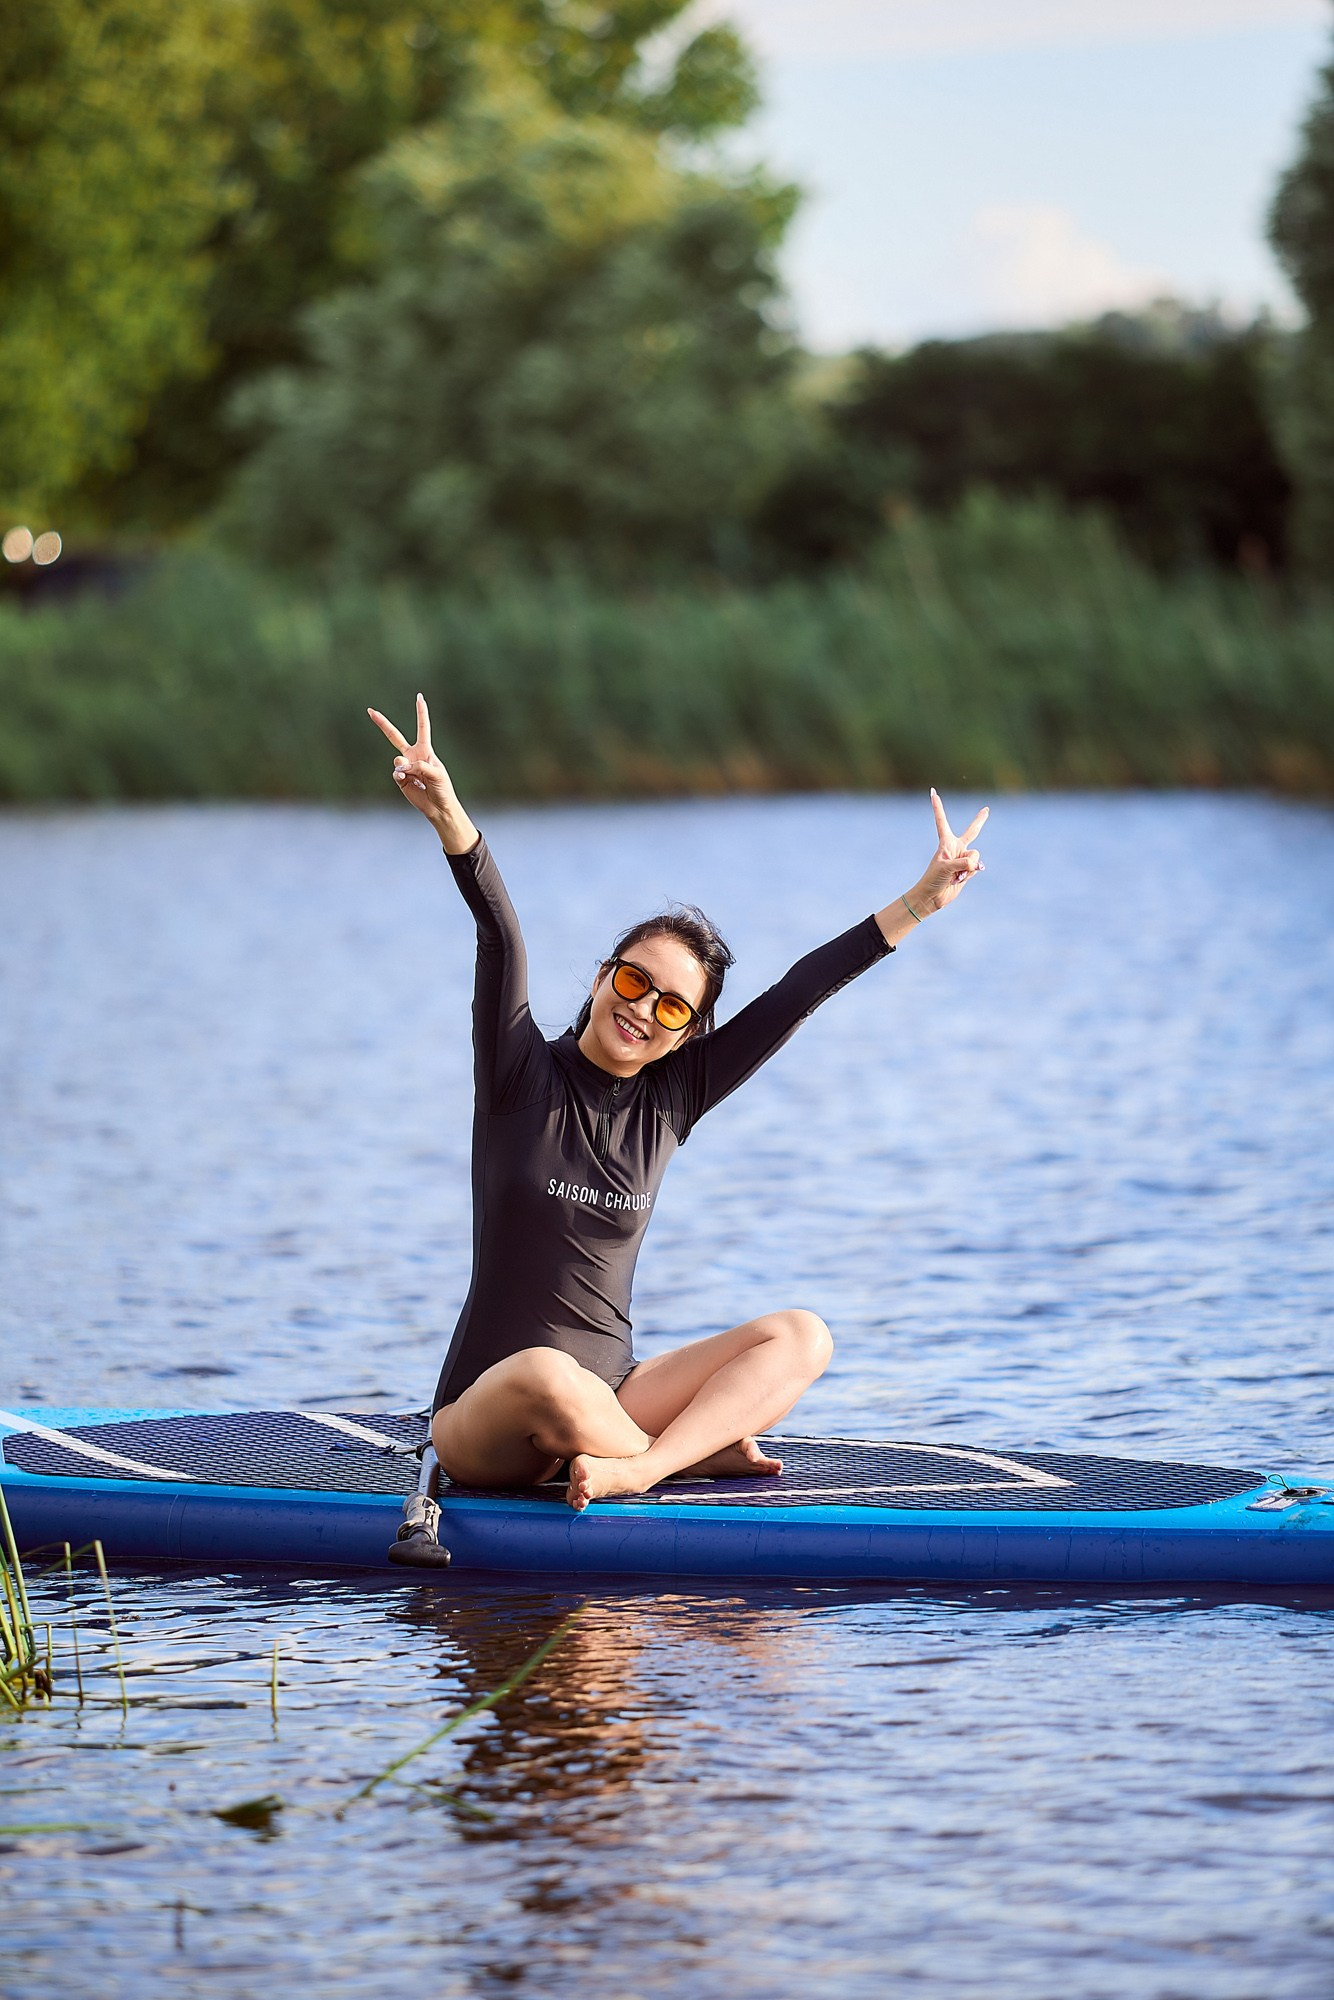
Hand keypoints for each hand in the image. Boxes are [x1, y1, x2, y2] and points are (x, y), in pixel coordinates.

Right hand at [367, 694, 477, 852]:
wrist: (438, 807)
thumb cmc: (442, 788)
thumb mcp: (436, 774)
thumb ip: (418, 766)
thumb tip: (399, 766)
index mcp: (425, 750)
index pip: (422, 727)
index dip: (421, 712)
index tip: (419, 697)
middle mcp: (413, 756)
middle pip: (394, 736)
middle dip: (383, 724)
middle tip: (370, 711)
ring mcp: (405, 767)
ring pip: (396, 760)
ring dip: (404, 767)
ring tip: (413, 776)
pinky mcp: (400, 779)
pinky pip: (395, 773)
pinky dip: (400, 775)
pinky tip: (408, 781)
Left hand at [912, 788, 988, 913]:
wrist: (932, 897)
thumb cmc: (933, 879)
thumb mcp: (946, 868)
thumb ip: (964, 863)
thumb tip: (977, 864)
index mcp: (945, 842)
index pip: (942, 821)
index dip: (937, 807)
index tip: (933, 792)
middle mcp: (955, 848)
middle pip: (972, 831)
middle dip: (979, 821)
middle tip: (986, 809)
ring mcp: (963, 859)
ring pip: (976, 856)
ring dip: (968, 867)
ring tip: (956, 875)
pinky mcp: (968, 870)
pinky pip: (976, 868)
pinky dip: (970, 874)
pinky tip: (960, 880)